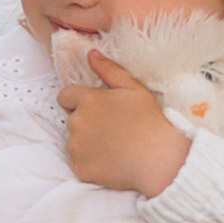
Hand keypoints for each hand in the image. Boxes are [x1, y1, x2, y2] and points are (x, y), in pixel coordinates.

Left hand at [59, 49, 189, 196]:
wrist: (158, 160)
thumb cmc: (149, 121)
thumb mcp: (134, 88)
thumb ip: (109, 69)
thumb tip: (90, 54)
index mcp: (88, 100)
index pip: (65, 96)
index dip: (78, 102)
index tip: (96, 110)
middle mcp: (76, 122)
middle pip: (71, 120)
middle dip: (86, 123)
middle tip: (111, 130)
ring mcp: (76, 147)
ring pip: (73, 142)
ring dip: (86, 143)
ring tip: (112, 147)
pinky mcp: (79, 169)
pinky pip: (78, 163)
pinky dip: (89, 164)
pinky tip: (110, 161)